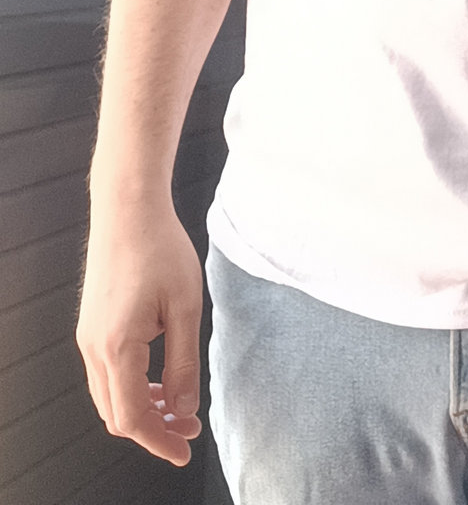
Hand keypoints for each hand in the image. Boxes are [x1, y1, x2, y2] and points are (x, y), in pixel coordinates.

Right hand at [76, 204, 203, 464]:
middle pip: (116, 414)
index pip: (133, 417)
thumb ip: (184, 363)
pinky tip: (158, 378)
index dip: (160, 440)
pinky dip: (131, 387)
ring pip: (109, 396)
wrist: (128, 209)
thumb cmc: (160, 248)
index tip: (185, 449)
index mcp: (117, 346)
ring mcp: (88, 337)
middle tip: (189, 427)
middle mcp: (94, 347)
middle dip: (152, 429)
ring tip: (177, 404)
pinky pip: (106, 374)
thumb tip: (184, 408)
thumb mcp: (185, 307)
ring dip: (141, 409)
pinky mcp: (91, 326)